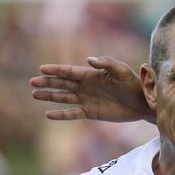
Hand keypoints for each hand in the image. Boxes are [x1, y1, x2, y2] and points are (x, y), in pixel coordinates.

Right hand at [30, 56, 152, 122]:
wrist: (141, 103)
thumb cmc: (132, 84)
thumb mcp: (121, 70)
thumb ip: (106, 63)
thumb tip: (88, 60)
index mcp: (91, 74)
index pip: (69, 72)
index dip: (56, 70)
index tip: (42, 69)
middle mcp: (86, 86)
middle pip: (62, 84)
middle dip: (48, 82)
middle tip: (32, 82)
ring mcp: (87, 100)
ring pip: (64, 97)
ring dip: (50, 96)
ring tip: (35, 94)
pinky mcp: (90, 113)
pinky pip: (73, 113)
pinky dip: (61, 114)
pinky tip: (48, 114)